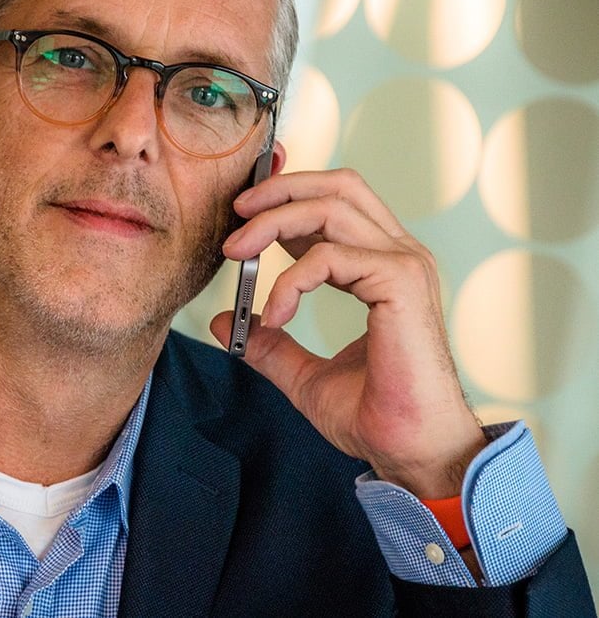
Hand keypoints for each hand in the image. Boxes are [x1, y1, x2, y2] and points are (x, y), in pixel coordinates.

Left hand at [211, 168, 485, 498]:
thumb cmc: (374, 416)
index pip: (340, 199)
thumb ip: (270, 344)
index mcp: (385, 266)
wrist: (410, 451)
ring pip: (331, 207)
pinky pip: (329, 256)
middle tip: (236, 213)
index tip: (244, 210)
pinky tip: (274, 315)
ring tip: (236, 253)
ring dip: (273, 223)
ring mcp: (405, 265)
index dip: (291, 191)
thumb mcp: (304, 375)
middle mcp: (400, 256)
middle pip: (340, 185)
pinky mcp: (402, 283)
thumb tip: (226, 323)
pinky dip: (289, 280)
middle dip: (281, 189)